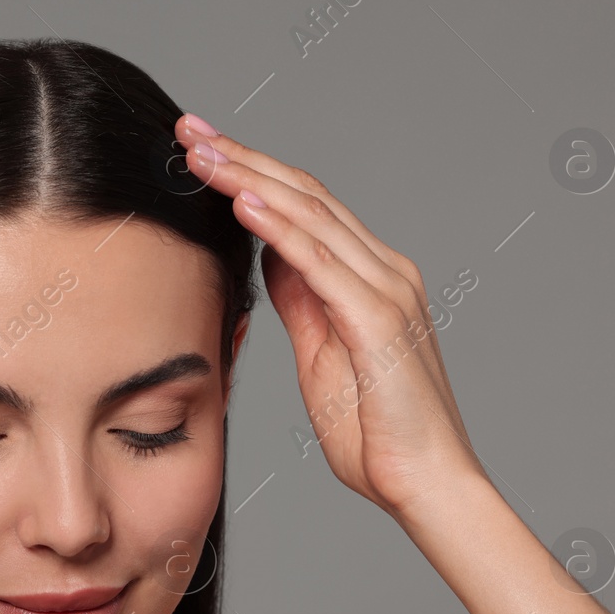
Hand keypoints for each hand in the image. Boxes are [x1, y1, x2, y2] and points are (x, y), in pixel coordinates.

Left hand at [175, 114, 487, 523]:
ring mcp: (387, 290)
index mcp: (371, 277)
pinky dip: (280, 229)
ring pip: (310, 216)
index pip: (305, 206)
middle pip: (305, 195)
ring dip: (249, 179)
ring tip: (201, 153)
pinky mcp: (380, 320)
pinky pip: (321, 263)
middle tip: (188, 128)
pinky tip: (242, 203)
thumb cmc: (377, 433)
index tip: (200, 148)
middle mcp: (385, 270)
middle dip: (242, 158)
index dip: (252, 171)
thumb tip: (271, 257)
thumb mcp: (321, 356)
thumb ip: (302, 303)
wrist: (426, 485)